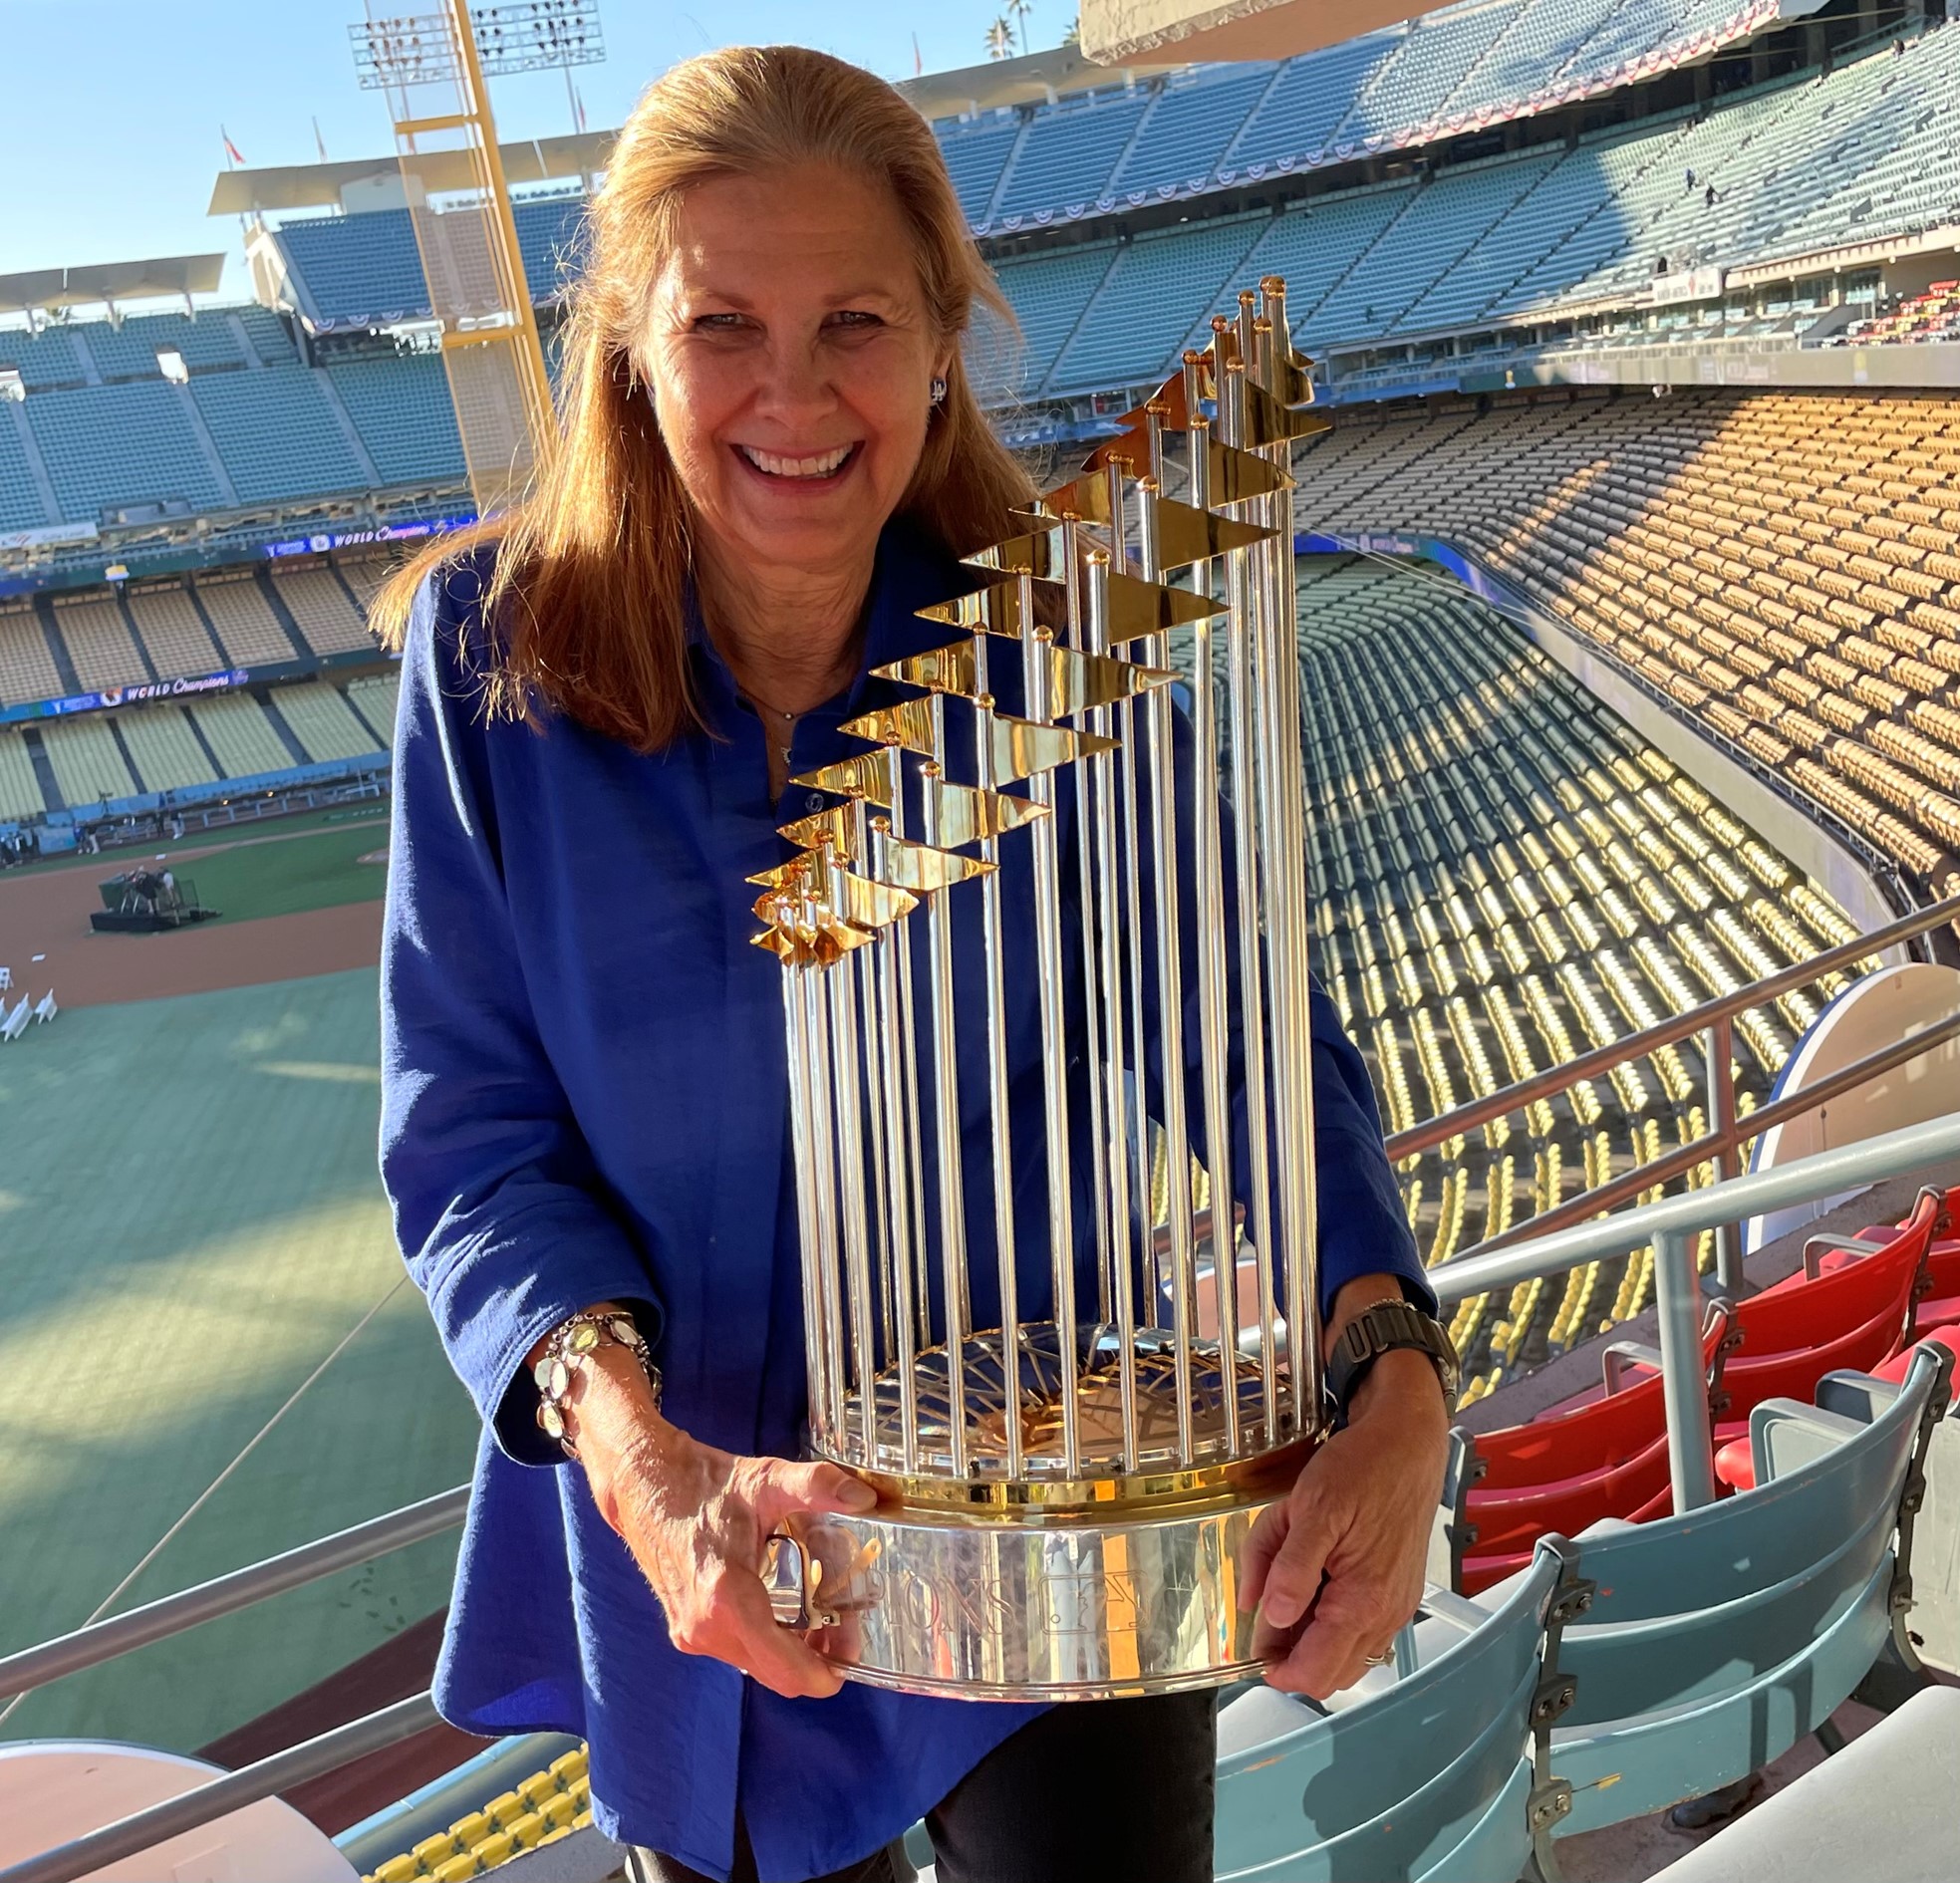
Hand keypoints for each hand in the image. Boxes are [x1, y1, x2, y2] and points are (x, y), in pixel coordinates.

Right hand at [567, 1343, 876, 1698]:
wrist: (644, 1484)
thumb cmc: (704, 1483)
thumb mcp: (766, 1479)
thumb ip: (817, 1486)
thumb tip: (865, 1497)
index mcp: (726, 1599)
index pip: (785, 1668)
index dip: (825, 1673)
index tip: (852, 1656)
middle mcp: (705, 1628)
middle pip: (776, 1673)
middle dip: (816, 1659)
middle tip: (844, 1627)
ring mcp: (692, 1633)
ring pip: (757, 1665)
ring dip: (792, 1651)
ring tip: (821, 1615)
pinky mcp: (685, 1630)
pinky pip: (738, 1651)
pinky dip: (767, 1641)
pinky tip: (784, 1609)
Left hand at [1238, 1347, 1449, 1698]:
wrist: (1407, 1442)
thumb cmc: (1364, 1467)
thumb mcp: (1311, 1509)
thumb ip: (1288, 1568)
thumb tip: (1269, 1615)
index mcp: (1363, 1602)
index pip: (1313, 1672)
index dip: (1275, 1667)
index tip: (1250, 1646)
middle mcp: (1385, 1615)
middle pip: (1328, 1672)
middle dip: (1290, 1649)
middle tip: (1265, 1607)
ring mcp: (1394, 1606)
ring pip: (1342, 1652)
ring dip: (1309, 1630)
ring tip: (1291, 1580)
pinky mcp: (1396, 1592)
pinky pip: (1359, 1627)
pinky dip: (1330, 1614)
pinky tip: (1317, 1574)